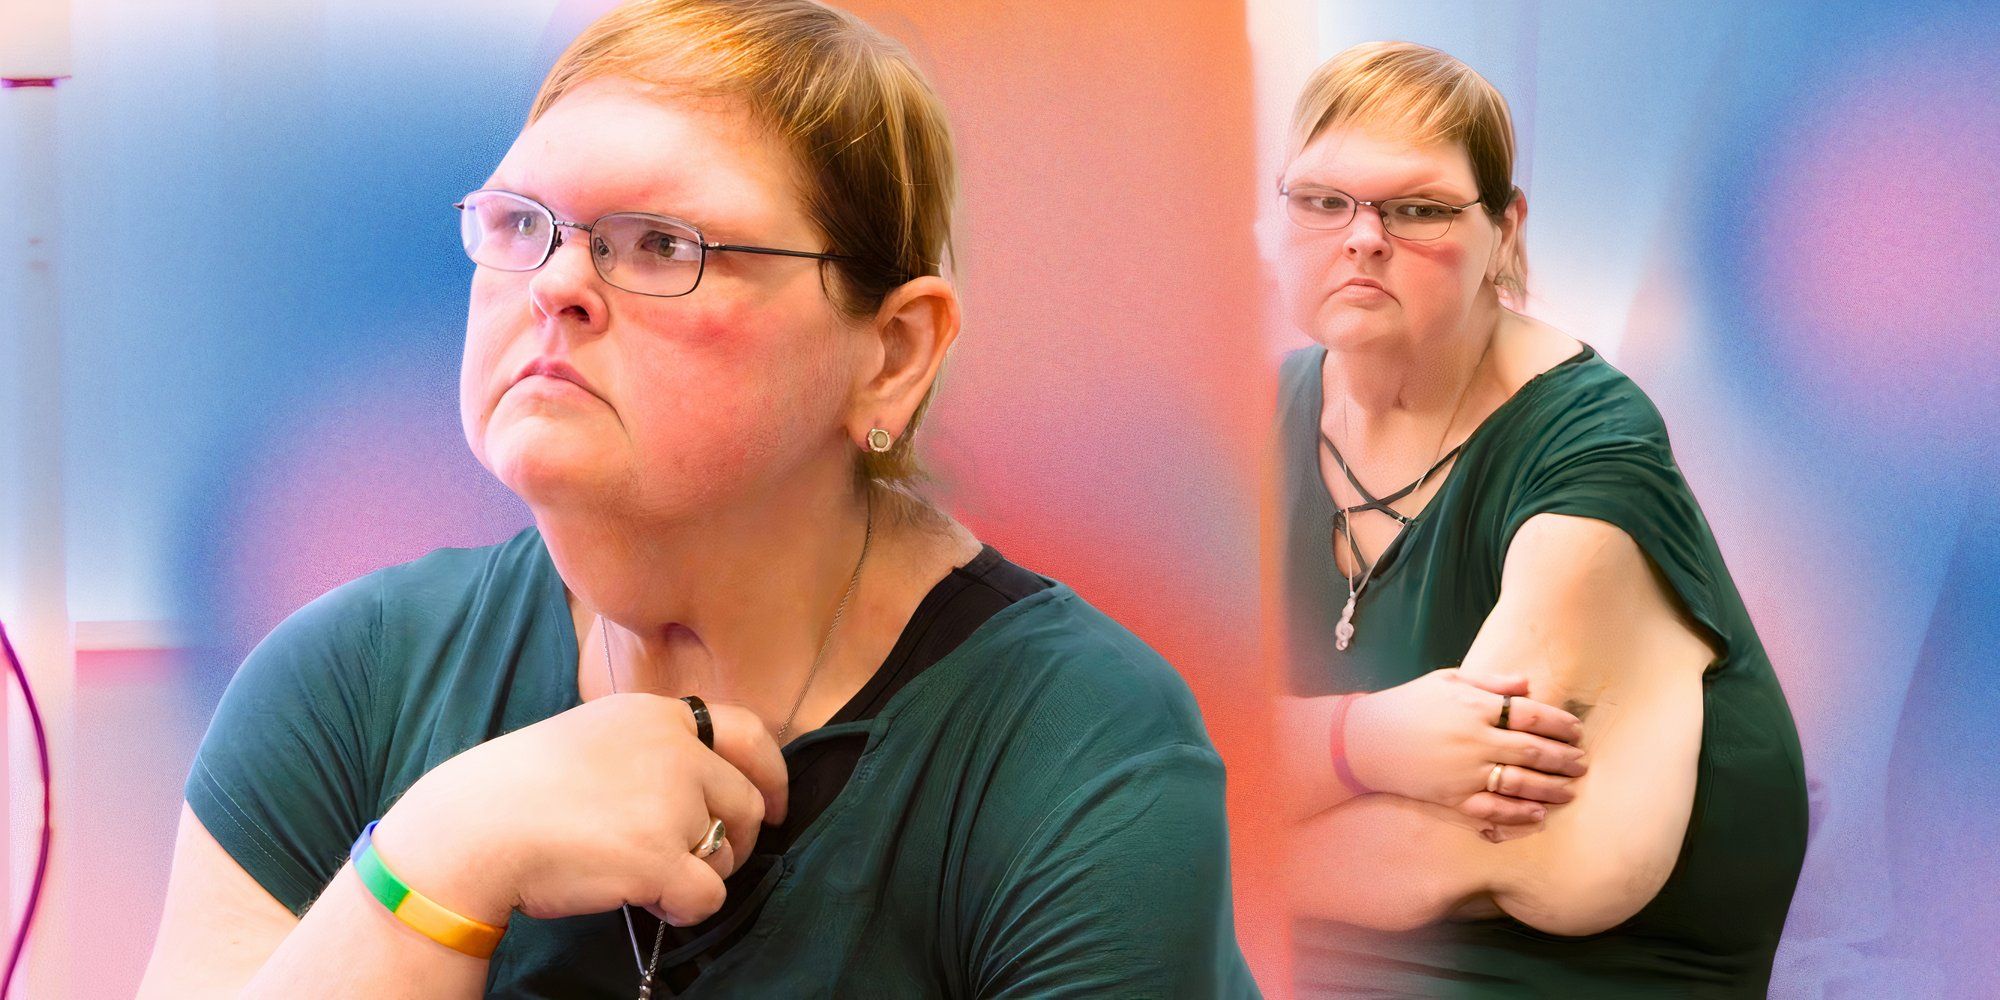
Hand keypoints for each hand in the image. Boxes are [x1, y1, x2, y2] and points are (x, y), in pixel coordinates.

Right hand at [373, 694, 788, 929]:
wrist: (474, 827)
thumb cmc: (521, 789)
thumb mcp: (595, 736)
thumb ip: (652, 750)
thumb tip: (702, 790)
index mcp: (658, 716)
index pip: (749, 732)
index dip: (772, 773)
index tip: (776, 805)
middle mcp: (675, 750)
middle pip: (748, 802)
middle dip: (737, 840)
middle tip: (704, 862)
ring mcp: (671, 802)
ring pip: (727, 853)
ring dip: (700, 874)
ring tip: (649, 878)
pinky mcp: (660, 856)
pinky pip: (708, 896)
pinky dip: (685, 909)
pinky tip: (649, 901)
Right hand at [1345, 669, 1585, 834]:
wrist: (1366, 740)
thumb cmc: (1408, 705)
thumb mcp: (1446, 680)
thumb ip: (1490, 682)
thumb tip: (1528, 684)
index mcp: (1475, 706)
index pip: (1531, 715)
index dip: (1560, 723)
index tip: (1576, 730)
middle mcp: (1474, 740)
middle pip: (1533, 750)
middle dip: (1563, 757)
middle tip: (1581, 762)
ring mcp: (1465, 772)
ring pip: (1520, 783)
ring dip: (1551, 787)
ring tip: (1570, 789)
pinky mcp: (1453, 797)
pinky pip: (1494, 809)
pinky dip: (1519, 813)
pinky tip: (1538, 813)